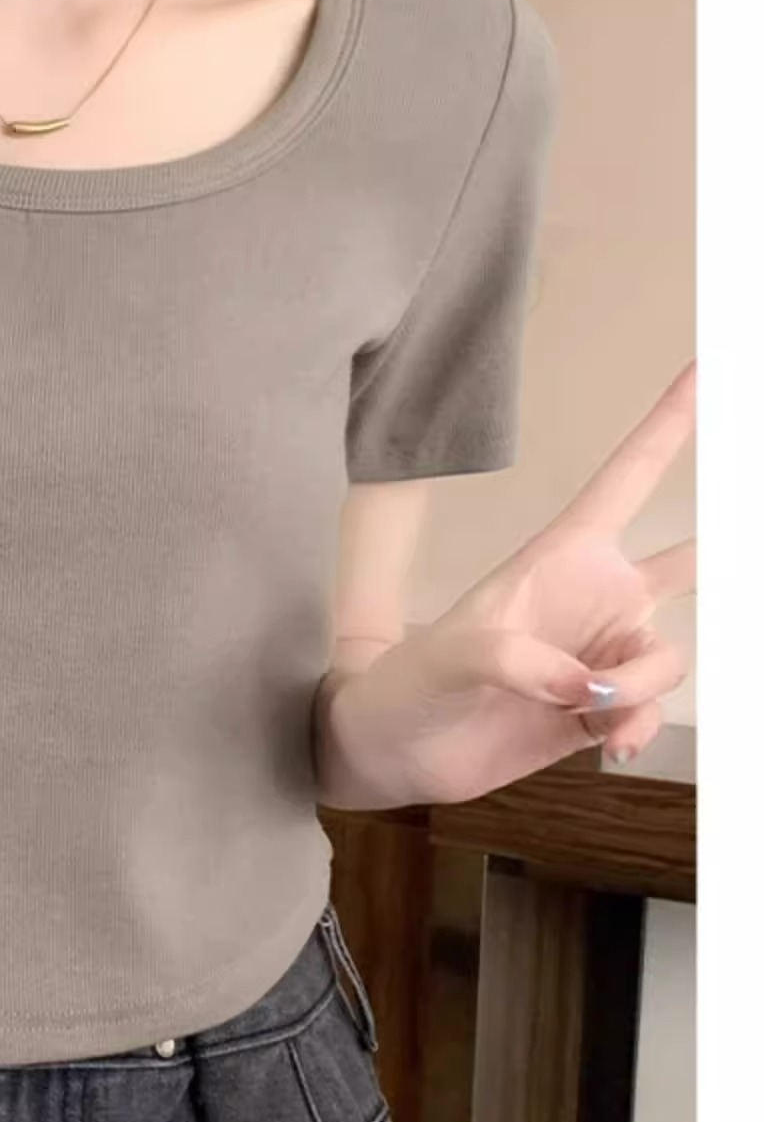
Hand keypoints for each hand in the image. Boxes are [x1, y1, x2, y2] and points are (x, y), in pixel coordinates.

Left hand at [319, 360, 695, 805]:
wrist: (393, 750)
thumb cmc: (407, 682)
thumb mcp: (451, 655)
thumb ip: (521, 661)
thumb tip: (588, 687)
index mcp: (559, 558)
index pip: (628, 479)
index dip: (670, 426)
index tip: (708, 371)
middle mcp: (591, 600)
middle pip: (687, 563)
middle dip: (728, 548)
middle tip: (746, 537)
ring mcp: (597, 655)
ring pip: (665, 657)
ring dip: (642, 686)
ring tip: (593, 709)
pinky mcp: (596, 709)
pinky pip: (647, 711)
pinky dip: (638, 728)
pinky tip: (611, 744)